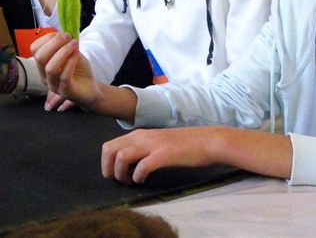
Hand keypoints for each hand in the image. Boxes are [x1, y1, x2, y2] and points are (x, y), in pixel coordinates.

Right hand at [31, 32, 98, 108]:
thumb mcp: (72, 54)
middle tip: (69, 37)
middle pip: (40, 57)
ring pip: (50, 67)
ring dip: (63, 51)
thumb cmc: (80, 71)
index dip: (47, 38)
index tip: (63, 33)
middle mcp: (45, 76)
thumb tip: (63, 32)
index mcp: (43, 66)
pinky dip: (71, 62)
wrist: (91, 90)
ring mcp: (54, 86)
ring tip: (75, 44)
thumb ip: (66, 44)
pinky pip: (64, 76)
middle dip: (54, 43)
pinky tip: (78, 54)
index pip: (35, 49)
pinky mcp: (66, 92)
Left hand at [101, 127, 221, 184]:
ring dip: (121, 173)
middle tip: (119, 180)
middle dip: (108, 168)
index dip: (106, 162)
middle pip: (109, 149)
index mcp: (140, 134)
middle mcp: (142, 137)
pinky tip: (143, 180)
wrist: (208, 141)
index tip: (115, 173)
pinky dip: (138, 176)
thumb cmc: (185, 144)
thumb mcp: (158, 142)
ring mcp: (152, 145)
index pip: (109, 145)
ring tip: (130, 181)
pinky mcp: (164, 155)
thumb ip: (143, 148)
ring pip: (121, 157)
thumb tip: (130, 163)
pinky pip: (142, 167)